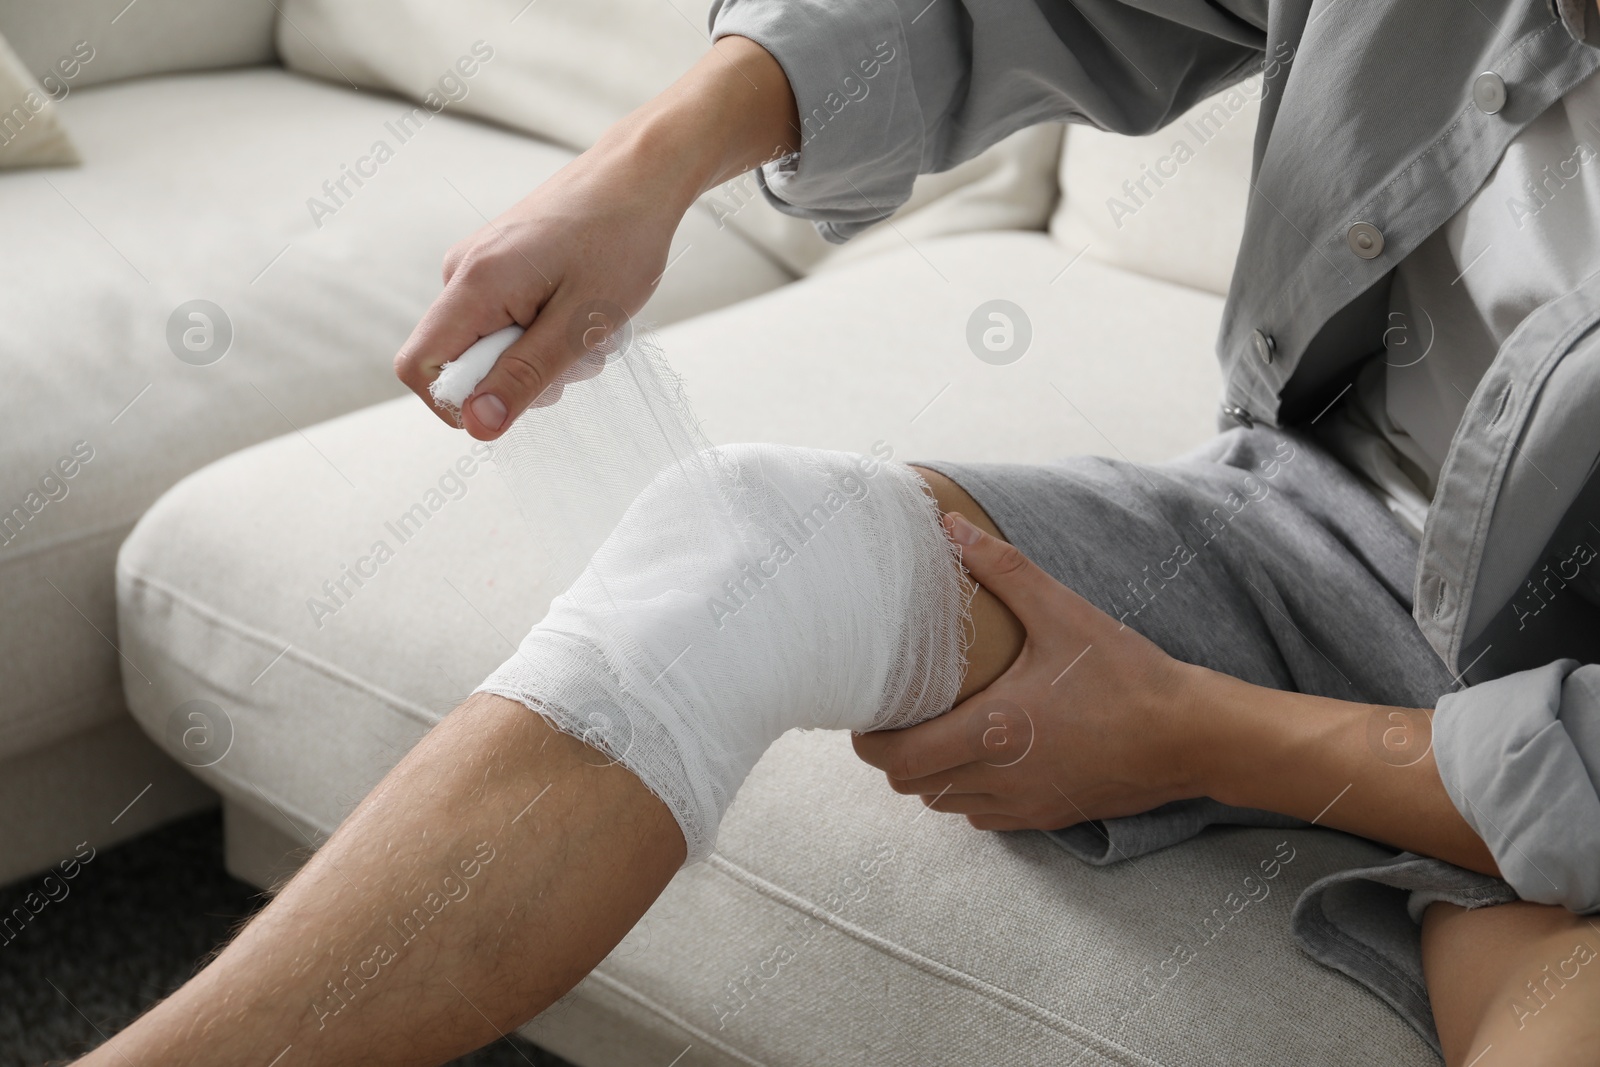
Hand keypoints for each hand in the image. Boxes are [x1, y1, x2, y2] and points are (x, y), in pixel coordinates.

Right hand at [393, 36, 797, 439]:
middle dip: (515, 377)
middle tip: (576, 356)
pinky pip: (504, 321)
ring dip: (538, 355)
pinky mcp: (499, 265)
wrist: (640, 174)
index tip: (517, 402)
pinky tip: (580, 312)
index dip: (458, 403)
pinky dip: (542, 330)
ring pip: (489, 344)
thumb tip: (477, 426)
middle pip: (459, 361)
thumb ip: (524, 376)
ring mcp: (479, 266)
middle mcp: (463, 271)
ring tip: (588, 327)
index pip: (419, 367)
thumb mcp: (580, 324)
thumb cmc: (620, 240)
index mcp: (474, 283)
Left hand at [853, 512, 1204, 830]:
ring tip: (938, 732)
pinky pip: (984, 818)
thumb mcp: (1063, 613)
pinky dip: (968, 793)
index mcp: (991, 731)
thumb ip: (1003, 570)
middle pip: (912, 786)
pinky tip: (985, 757)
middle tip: (900, 716)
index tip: (869, 713)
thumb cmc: (1127, 675)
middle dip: (894, 755)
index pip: (897, 759)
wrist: (1191, 735)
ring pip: (945, 805)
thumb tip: (950, 527)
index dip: (869, 741)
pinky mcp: (1048, 817)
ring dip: (930, 775)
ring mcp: (1023, 804)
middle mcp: (999, 778)